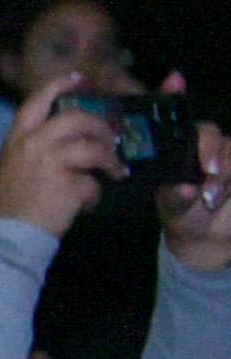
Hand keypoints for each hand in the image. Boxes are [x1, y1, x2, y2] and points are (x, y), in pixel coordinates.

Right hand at [0, 72, 120, 236]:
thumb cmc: (5, 211)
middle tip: (112, 138)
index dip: (59, 86)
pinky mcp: (68, 184)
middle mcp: (33, 145)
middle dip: (100, 127)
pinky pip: (92, 183)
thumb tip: (66, 144)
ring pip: (93, 148)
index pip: (36, 102)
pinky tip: (88, 205)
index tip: (80, 79)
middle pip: (77, 119)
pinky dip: (94, 195)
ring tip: (116, 172)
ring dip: (110, 160)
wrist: (3, 241)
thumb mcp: (9, 172)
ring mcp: (51, 163)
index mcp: (16, 142)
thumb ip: (32, 153)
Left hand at [157, 76, 230, 270]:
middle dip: (211, 150)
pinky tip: (223, 190)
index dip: (174, 94)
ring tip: (213, 197)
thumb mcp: (174, 209)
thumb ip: (175, 198)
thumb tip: (186, 188)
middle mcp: (205, 145)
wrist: (208, 235)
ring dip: (226, 169)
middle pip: (211, 132)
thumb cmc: (185, 214)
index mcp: (180, 148)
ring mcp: (228, 153)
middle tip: (209, 173)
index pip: (177, 119)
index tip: (175, 81)